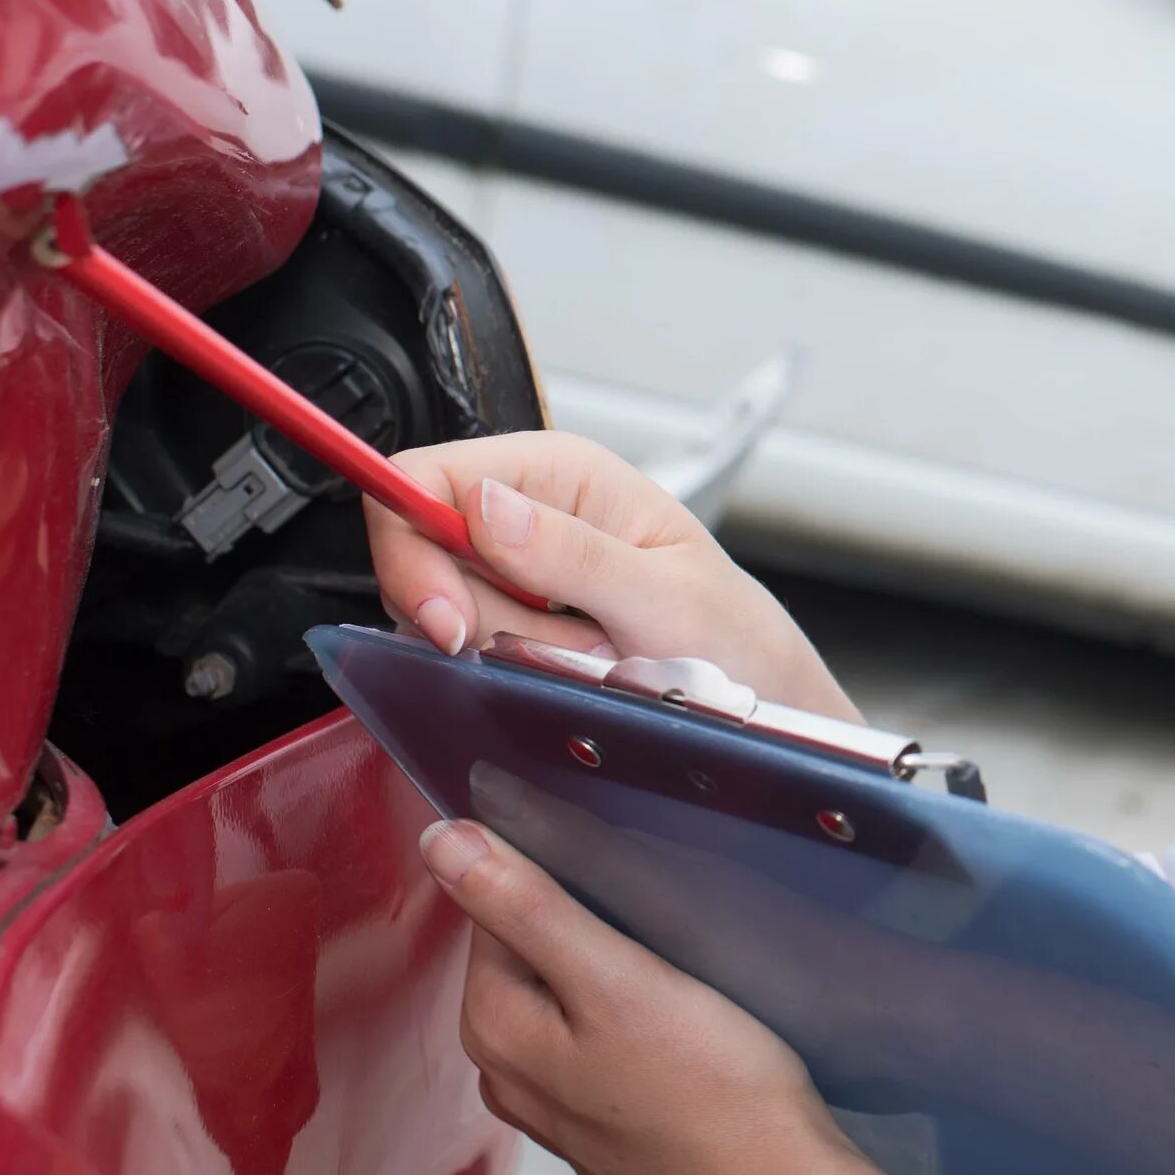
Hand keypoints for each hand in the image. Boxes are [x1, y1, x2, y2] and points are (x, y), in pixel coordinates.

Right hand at [367, 430, 856, 722]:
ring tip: (585, 656)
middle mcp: (530, 511)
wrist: (763, 701)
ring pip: (439, 611)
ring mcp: (515, 571)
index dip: (412, 548)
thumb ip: (575, 555)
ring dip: (502, 653)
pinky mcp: (511, 625)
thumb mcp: (666, 598)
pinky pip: (466, 651)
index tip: (447, 622)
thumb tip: (485, 507)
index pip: (425, 477)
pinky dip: (508, 675)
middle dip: (470, 618)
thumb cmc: (735, 639)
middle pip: (419, 552)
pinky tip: (567, 673)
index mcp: (564, 472)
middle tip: (552, 649)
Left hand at [422, 815, 1018, 1174]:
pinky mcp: (609, 1127)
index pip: (490, 912)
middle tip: (651, 919)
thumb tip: (441, 842)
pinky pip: (598, 1045)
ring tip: (670, 965)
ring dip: (607, 973)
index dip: (549, 877)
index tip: (612, 876)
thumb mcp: (615, 975)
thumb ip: (526, 906)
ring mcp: (559, 1110)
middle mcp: (510, 1076)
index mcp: (495, 1029)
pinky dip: (628, 1020)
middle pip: (526, 957)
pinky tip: (678, 1021)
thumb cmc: (710, 1089)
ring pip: (565, 1002)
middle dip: (579, 925)